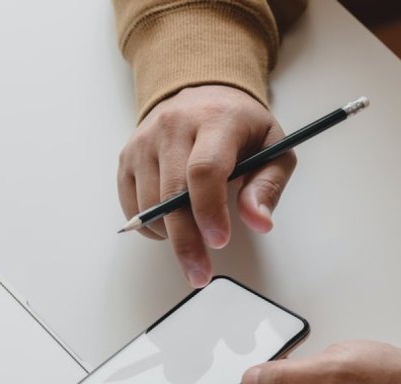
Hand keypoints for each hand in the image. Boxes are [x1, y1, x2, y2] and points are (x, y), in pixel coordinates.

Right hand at [117, 85, 295, 286]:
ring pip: (148, 204)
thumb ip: (268, 185)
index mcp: (215, 120)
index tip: (219, 241)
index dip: (209, 210)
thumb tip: (259, 222)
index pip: (204, 170)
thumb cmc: (239, 126)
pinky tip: (171, 226)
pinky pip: (132, 205)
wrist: (200, 93)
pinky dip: (151, 226)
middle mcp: (173, 126)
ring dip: (170, 236)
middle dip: (186, 241)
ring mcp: (144, 142)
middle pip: (171, 194)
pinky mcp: (127, 157)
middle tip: (199, 273)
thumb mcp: (273, 147)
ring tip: (193, 245)